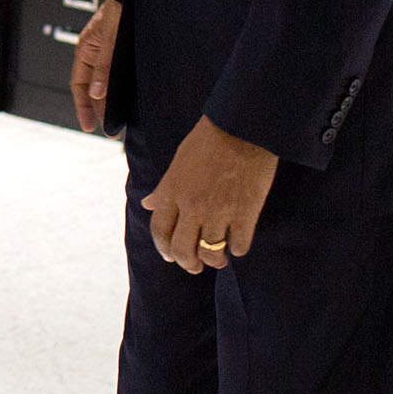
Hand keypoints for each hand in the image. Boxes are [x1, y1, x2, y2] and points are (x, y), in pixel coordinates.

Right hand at [71, 0, 120, 132]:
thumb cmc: (122, 8)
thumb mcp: (112, 40)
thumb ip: (105, 67)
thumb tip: (98, 94)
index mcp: (86, 48)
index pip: (78, 85)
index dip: (83, 107)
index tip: (89, 126)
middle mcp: (96, 51)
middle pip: (92, 86)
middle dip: (99, 108)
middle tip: (109, 129)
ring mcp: (109, 51)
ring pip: (106, 82)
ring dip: (111, 100)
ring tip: (120, 118)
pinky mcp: (124, 50)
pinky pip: (118, 74)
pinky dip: (122, 88)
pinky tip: (130, 97)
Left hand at [140, 117, 278, 272]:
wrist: (243, 127)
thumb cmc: (208, 140)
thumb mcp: (178, 162)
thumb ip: (164, 188)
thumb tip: (147, 203)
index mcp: (172, 192)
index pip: (160, 232)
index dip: (164, 249)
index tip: (171, 256)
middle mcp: (191, 206)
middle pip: (183, 250)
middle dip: (188, 263)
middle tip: (195, 266)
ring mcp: (218, 212)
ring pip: (210, 253)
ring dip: (213, 260)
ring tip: (218, 260)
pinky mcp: (245, 214)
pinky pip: (239, 245)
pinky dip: (238, 249)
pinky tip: (238, 245)